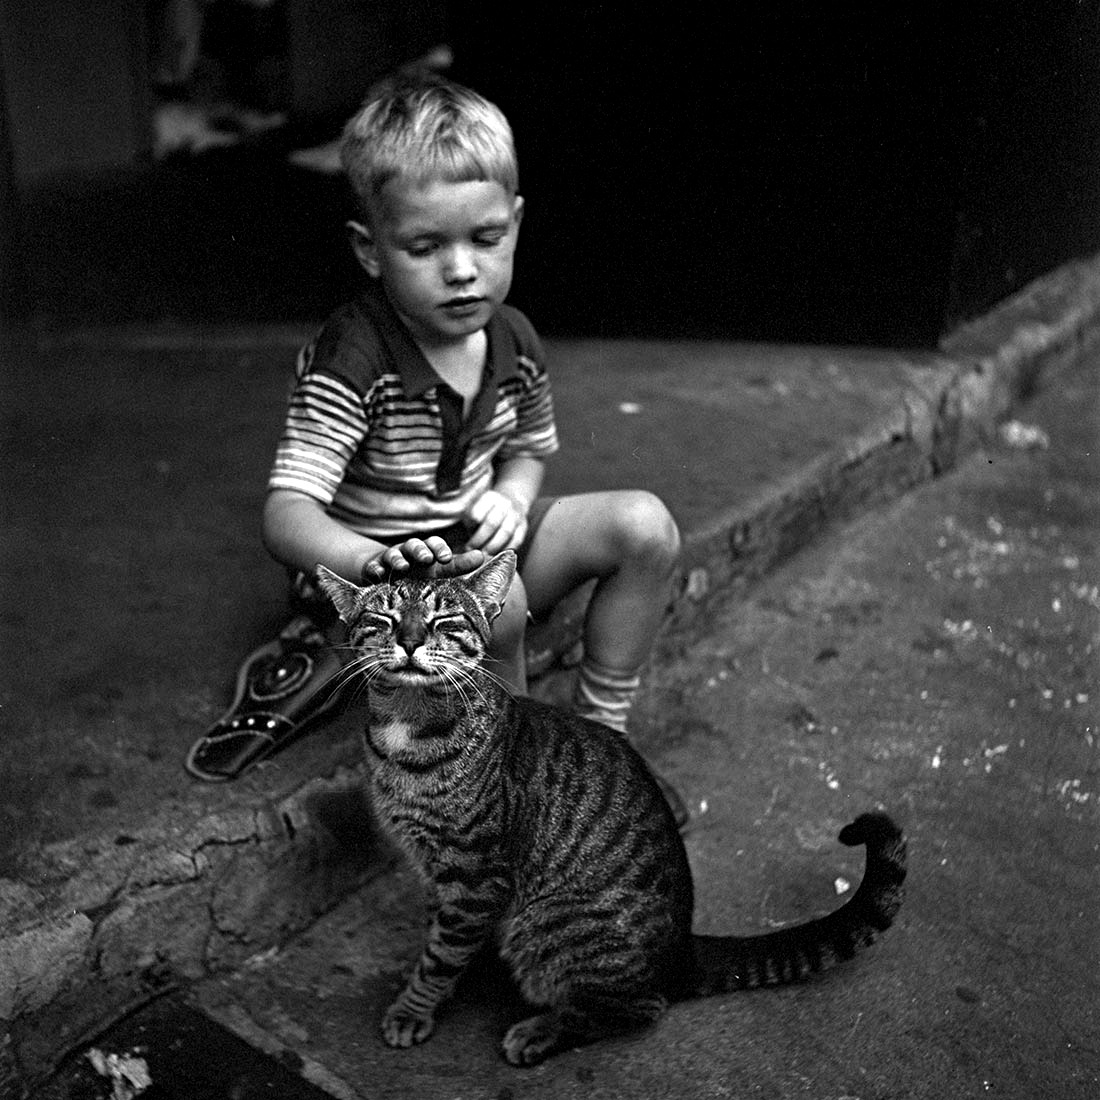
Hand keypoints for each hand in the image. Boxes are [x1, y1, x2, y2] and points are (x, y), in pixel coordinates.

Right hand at [361, 536, 484, 581]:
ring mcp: (389, 560)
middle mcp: (408, 553)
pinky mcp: (373, 570)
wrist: (387, 576)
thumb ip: (460, 564)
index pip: (434, 544)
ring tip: (403, 566)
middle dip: (420, 550)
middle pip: (414, 546)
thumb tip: (483, 556)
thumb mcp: (440, 570)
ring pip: (393, 555)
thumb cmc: (420, 573)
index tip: (445, 558)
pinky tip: (379, 574)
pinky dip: (375, 569)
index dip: (439, 549)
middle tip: (426, 559)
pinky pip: (373, 567)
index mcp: (426, 552)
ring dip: (398, 559)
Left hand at [464, 490, 527, 554]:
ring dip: (493, 547)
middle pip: (491, 523)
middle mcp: (504, 503)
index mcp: (488, 497)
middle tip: (473, 551)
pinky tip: (497, 556)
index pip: (477, 512)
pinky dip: (506, 550)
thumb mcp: (474, 510)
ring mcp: (515, 514)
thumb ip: (469, 523)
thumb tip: (466, 546)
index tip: (465, 540)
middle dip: (481, 540)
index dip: (470, 528)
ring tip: (484, 556)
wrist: (511, 504)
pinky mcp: (523, 526)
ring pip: (505, 532)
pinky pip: (516, 540)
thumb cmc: (486, 513)